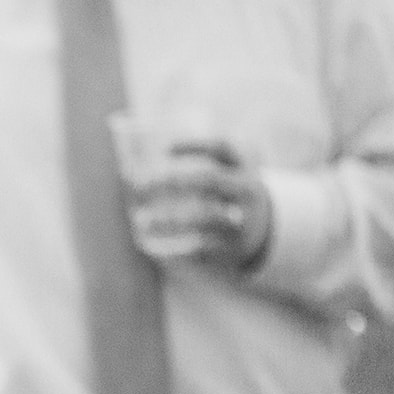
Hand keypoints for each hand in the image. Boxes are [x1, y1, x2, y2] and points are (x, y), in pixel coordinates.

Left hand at [126, 140, 271, 270]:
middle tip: (140, 184)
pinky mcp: (232, 249)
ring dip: (169, 220)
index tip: (164, 148)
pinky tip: (150, 247)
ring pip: (205, 218)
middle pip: (210, 179)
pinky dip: (173, 248)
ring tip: (141, 221)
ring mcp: (242, 220)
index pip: (223, 147)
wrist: (262, 231)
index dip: (195, 144)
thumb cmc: (225, 195)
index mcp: (244, 166)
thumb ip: (190, 169)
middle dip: (173, 180)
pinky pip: (200, 249)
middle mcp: (246, 191)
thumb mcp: (222, 175)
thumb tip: (131, 171)